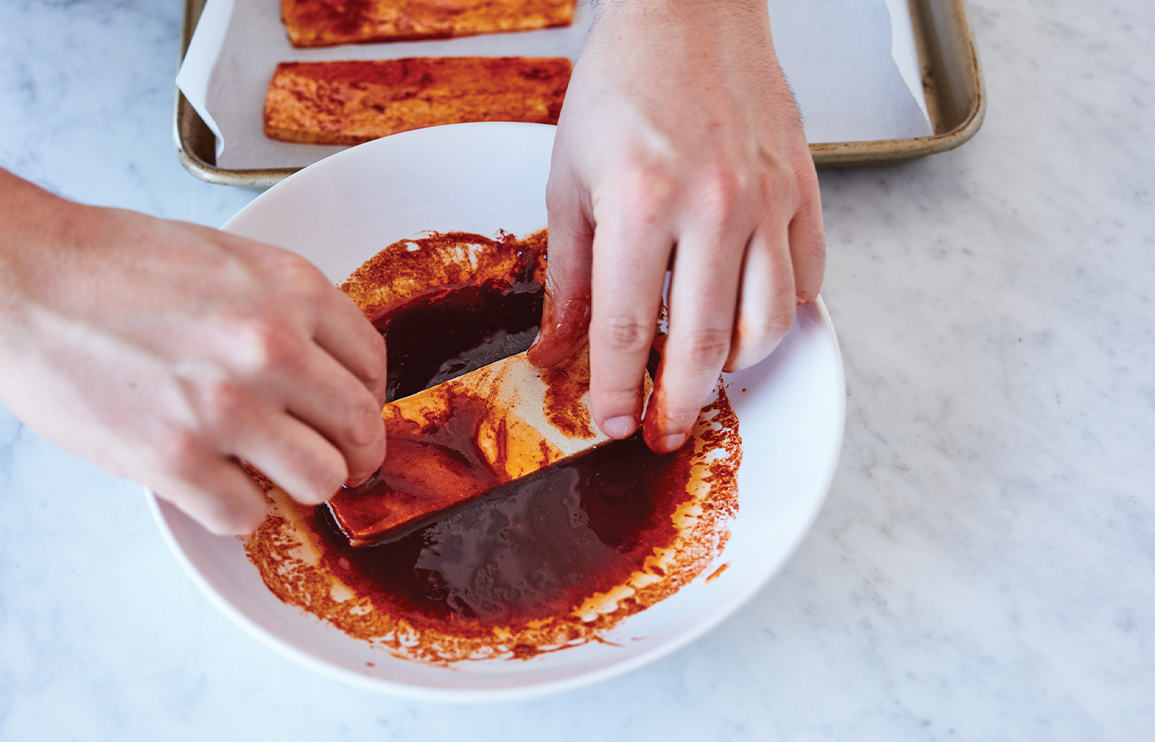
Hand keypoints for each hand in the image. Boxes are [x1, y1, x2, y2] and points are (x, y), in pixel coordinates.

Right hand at [0, 206, 386, 534]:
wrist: (21, 275)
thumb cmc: (111, 263)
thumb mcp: (229, 260)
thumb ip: (286, 310)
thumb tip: (324, 370)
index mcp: (292, 291)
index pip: (373, 366)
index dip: (363, 401)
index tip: (345, 418)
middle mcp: (272, 348)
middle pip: (360, 431)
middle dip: (349, 454)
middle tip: (326, 462)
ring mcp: (227, 407)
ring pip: (320, 481)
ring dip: (296, 485)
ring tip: (261, 471)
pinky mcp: (176, 459)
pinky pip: (246, 515)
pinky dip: (233, 511)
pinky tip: (208, 485)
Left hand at [528, 0, 825, 451]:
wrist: (688, 14)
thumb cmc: (622, 86)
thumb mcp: (569, 180)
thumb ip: (569, 275)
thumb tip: (559, 348)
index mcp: (642, 202)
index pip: (628, 328)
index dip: (617, 390)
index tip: (612, 423)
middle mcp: (712, 205)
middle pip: (703, 343)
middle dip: (679, 404)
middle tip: (663, 431)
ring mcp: (767, 198)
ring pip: (767, 323)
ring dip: (732, 367)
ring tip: (704, 375)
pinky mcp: (803, 188)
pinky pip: (806, 278)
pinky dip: (781, 313)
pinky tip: (748, 317)